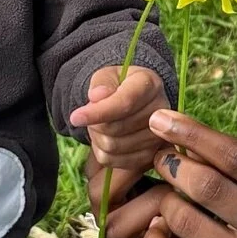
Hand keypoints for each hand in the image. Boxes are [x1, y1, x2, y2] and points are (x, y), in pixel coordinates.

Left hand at [71, 63, 166, 181]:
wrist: (133, 100)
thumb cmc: (118, 86)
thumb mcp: (107, 75)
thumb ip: (101, 83)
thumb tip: (97, 96)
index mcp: (150, 85)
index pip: (125, 103)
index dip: (98, 113)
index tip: (75, 117)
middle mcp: (161, 112)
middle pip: (116, 128)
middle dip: (94, 124)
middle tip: (90, 116)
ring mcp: (158, 137)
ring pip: (114, 147)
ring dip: (97, 138)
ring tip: (100, 125)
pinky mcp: (150, 156)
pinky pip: (114, 161)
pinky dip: (102, 152)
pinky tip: (106, 138)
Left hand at [137, 110, 236, 237]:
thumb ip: (233, 162)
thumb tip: (172, 127)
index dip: (193, 133)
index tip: (160, 119)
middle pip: (209, 187)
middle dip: (174, 165)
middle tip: (161, 158)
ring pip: (185, 221)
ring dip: (165, 201)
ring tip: (167, 197)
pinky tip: (157, 228)